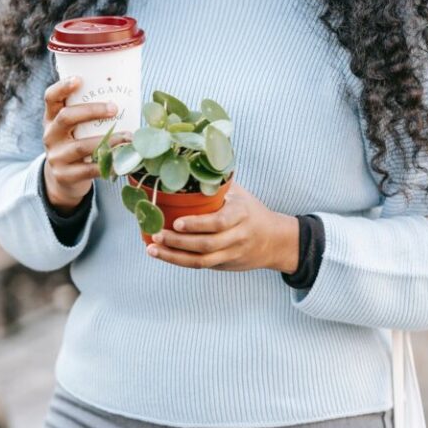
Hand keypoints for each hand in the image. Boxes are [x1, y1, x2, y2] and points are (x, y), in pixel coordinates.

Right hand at [42, 76, 131, 213]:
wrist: (63, 179)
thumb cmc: (77, 144)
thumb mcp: (74, 128)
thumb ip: (88, 115)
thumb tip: (126, 97)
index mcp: (52, 118)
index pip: (51, 98)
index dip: (62, 87)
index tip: (79, 79)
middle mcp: (50, 135)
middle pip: (66, 117)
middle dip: (92, 110)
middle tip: (114, 108)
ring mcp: (56, 156)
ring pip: (81, 146)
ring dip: (108, 140)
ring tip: (128, 137)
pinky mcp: (65, 175)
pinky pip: (89, 169)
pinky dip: (108, 164)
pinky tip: (123, 161)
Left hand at [146, 182, 299, 272]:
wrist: (275, 240)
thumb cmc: (251, 211)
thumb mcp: (240, 194)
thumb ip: (218, 183)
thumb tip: (191, 161)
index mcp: (241, 214)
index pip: (219, 222)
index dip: (198, 224)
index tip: (177, 222)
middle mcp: (238, 236)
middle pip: (206, 244)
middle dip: (178, 242)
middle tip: (156, 234)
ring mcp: (231, 253)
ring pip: (201, 260)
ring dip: (174, 256)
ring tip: (152, 248)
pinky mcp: (225, 265)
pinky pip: (200, 266)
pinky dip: (179, 261)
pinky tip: (162, 254)